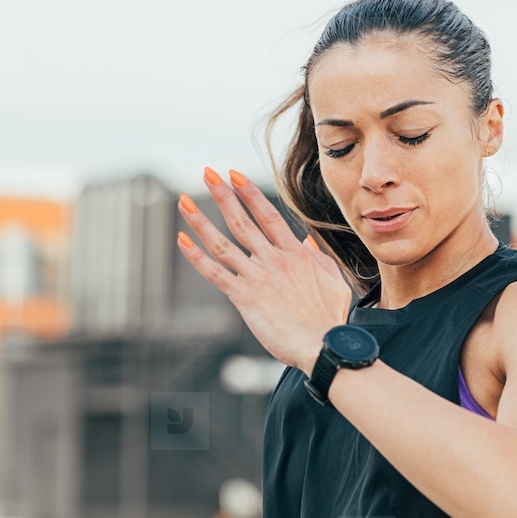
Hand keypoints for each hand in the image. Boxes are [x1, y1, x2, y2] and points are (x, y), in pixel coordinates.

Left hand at [176, 167, 352, 376]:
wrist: (323, 343)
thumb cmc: (330, 318)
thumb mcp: (334, 281)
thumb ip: (318, 259)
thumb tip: (307, 243)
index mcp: (295, 254)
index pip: (268, 215)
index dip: (250, 193)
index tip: (235, 175)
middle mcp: (273, 260)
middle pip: (242, 221)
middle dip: (222, 195)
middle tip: (207, 174)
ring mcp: (257, 276)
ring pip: (222, 243)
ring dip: (201, 221)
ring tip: (183, 201)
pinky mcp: (244, 297)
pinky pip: (215, 272)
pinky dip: (196, 256)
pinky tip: (182, 240)